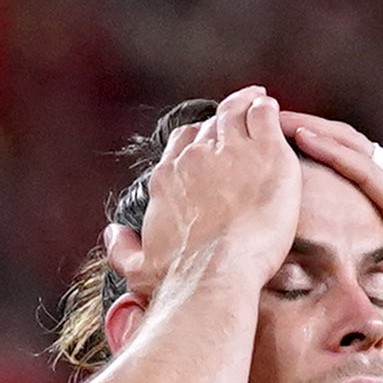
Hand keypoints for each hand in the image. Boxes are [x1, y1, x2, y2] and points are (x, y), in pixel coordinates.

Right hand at [117, 86, 302, 304]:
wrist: (215, 278)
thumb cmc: (179, 281)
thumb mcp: (139, 270)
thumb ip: (122, 250)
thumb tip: (113, 234)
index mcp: (168, 180)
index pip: (181, 144)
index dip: (196, 140)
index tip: (207, 143)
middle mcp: (194, 159)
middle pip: (210, 126)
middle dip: (223, 120)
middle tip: (238, 116)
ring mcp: (229, 151)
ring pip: (236, 113)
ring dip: (245, 104)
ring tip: (257, 101)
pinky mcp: (264, 151)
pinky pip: (264, 114)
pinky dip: (266, 108)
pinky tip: (270, 109)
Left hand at [283, 113, 382, 362]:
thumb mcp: (379, 283)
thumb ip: (355, 270)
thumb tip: (312, 284)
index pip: (349, 161)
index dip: (314, 145)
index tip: (274, 142)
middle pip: (347, 143)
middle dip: (306, 126)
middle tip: (266, 116)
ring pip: (352, 147)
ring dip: (313, 128)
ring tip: (276, 117)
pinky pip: (364, 170)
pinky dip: (333, 151)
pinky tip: (304, 138)